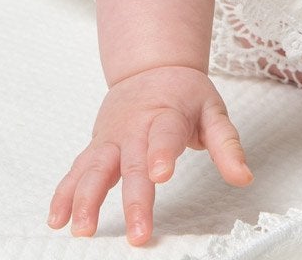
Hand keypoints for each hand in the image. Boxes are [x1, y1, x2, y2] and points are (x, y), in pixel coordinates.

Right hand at [48, 65, 252, 244]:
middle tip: (137, 232)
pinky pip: (76, 171)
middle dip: (133, 199)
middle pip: (131, 164)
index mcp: (167, 115)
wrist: (152, 68)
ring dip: (86, 199)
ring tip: (83, 230)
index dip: (161, 154)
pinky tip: (57, 219)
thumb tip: (244, 177)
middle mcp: (135, 128)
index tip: (161, 175)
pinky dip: (64, 194)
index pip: (165, 135)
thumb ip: (227, 146)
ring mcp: (111, 139)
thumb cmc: (185, 94)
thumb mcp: (213, 111)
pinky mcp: (95, 148)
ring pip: (94, 168)